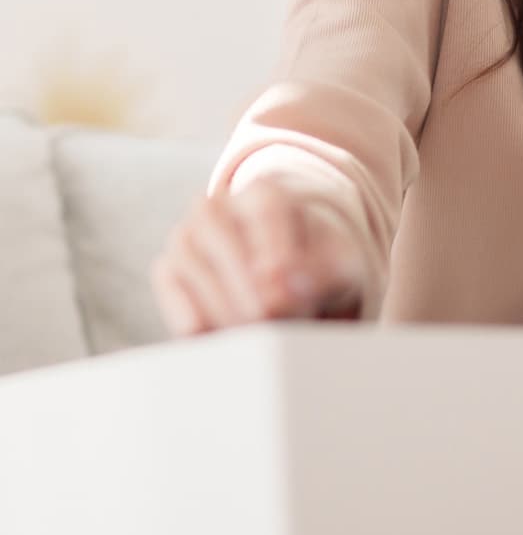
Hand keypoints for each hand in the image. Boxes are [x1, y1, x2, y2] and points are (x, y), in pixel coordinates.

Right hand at [151, 178, 368, 336]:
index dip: (279, 257)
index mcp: (265, 193)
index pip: (267, 213)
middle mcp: (217, 206)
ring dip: (227, 314)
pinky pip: (173, 300)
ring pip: (194, 274)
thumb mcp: (342, 267)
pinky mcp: (167, 271)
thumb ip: (323, 274)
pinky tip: (228, 341)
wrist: (293, 284)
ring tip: (259, 339)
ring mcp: (186, 236)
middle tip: (275, 329)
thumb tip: (281, 296)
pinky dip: (201, 326)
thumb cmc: (320, 270)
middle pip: (223, 243)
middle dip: (251, 295)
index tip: (293, 298)